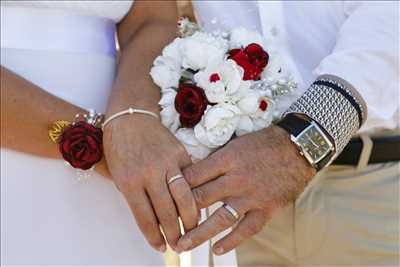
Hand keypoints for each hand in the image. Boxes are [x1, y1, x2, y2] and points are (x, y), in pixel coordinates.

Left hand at [103, 115, 198, 251]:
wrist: (130, 116)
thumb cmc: (118, 146)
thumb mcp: (116, 173)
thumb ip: (132, 195)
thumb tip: (149, 218)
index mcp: (129, 181)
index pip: (144, 217)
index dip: (154, 236)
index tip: (160, 246)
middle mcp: (150, 173)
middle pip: (167, 211)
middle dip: (174, 232)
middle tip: (179, 244)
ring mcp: (167, 162)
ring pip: (184, 197)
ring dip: (189, 217)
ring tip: (192, 229)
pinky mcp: (180, 153)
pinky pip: (191, 178)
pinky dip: (195, 193)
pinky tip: (196, 205)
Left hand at [177, 126, 315, 253]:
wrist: (298, 147)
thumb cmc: (264, 142)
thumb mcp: (235, 143)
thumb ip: (216, 159)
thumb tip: (192, 172)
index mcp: (226, 159)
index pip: (192, 176)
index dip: (174, 188)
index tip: (163, 197)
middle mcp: (236, 179)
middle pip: (201, 198)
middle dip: (180, 212)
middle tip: (164, 224)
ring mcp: (251, 196)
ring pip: (220, 219)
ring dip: (199, 234)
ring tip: (182, 245)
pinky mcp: (266, 208)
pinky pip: (246, 229)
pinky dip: (232, 241)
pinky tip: (217, 250)